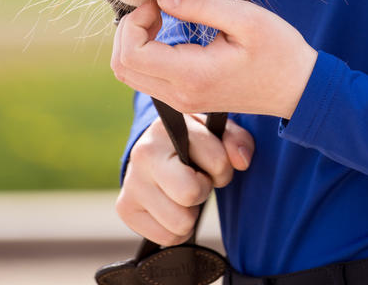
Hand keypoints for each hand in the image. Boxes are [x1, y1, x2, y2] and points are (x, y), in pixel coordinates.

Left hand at [111, 0, 318, 120]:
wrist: (298, 89)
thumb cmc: (279, 51)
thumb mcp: (247, 19)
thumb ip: (202, 6)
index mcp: (192, 75)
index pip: (132, 54)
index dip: (135, 21)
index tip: (159, 0)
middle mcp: (180, 95)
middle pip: (122, 67)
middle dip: (128, 29)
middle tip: (157, 4)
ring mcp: (181, 101)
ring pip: (130, 74)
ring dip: (135, 40)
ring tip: (162, 14)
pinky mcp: (185, 98)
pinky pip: (146, 77)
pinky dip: (145, 51)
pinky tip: (168, 28)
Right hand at [116, 112, 253, 245]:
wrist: (155, 148)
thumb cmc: (191, 140)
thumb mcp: (215, 131)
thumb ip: (237, 141)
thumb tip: (242, 161)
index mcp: (168, 129)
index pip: (216, 162)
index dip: (222, 167)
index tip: (211, 162)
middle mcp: (143, 154)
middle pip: (190, 195)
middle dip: (202, 191)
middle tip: (196, 180)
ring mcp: (131, 183)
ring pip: (180, 224)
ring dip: (189, 212)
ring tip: (180, 192)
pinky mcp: (126, 209)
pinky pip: (167, 238)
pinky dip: (175, 228)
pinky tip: (170, 205)